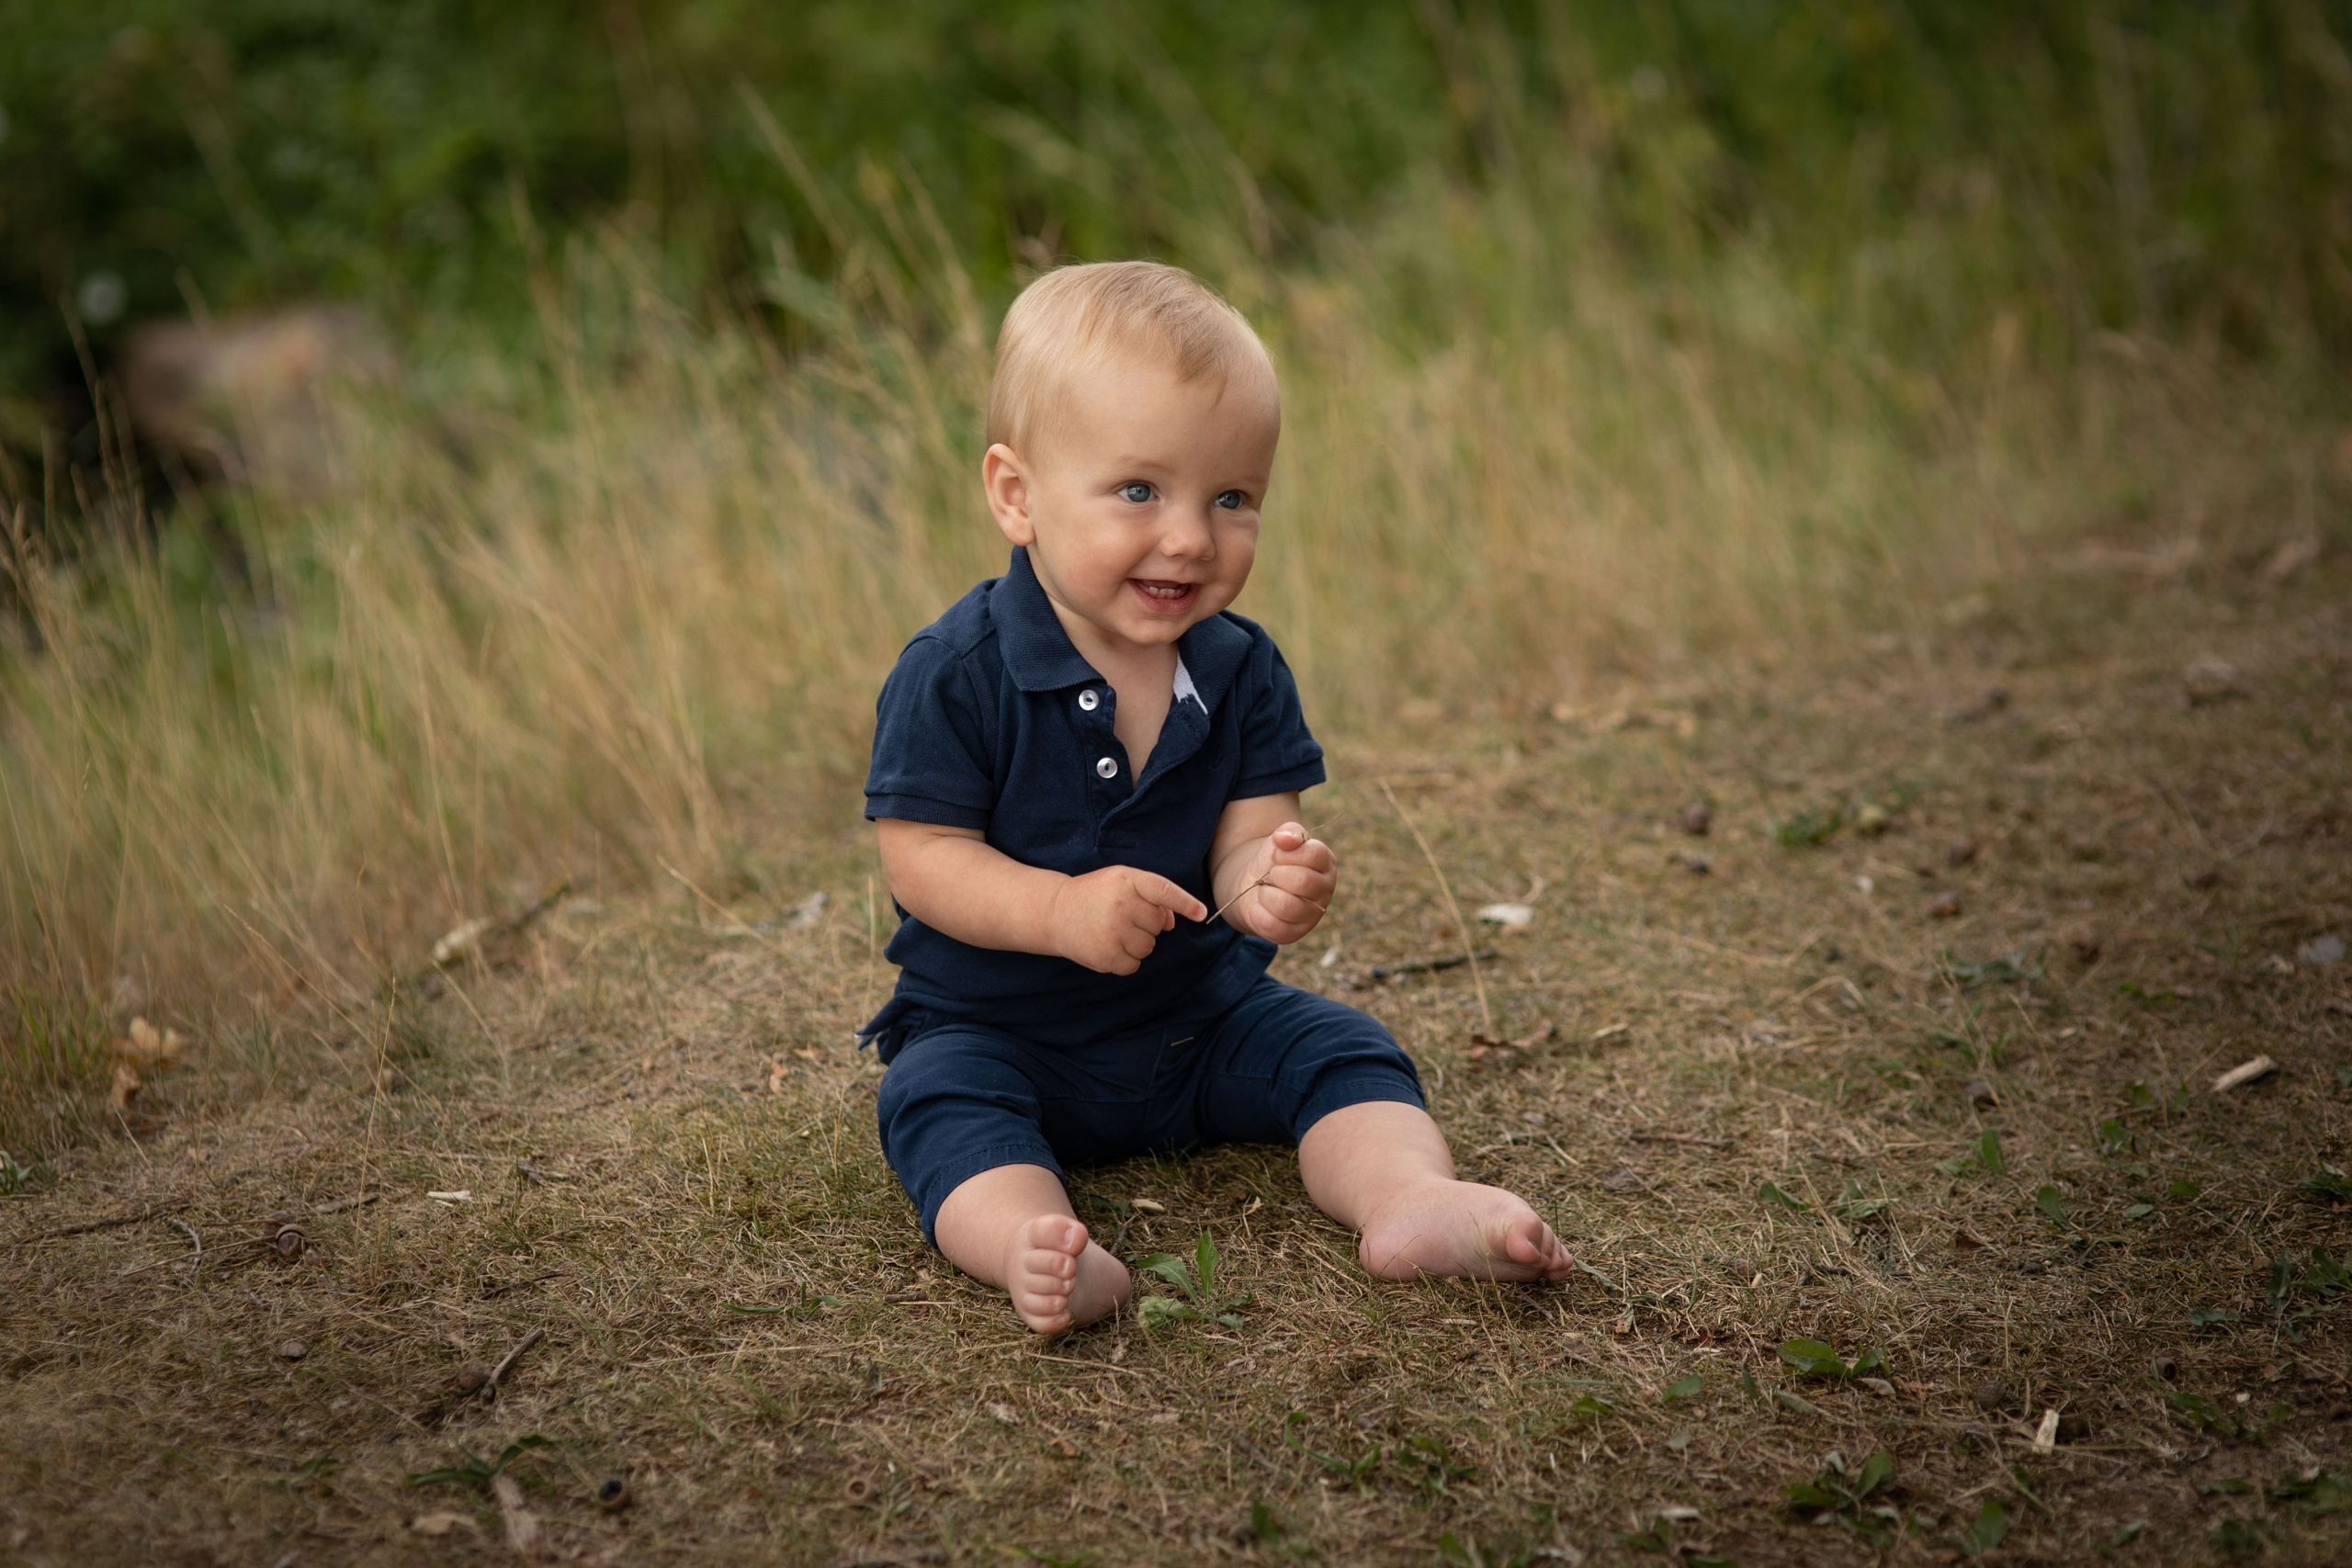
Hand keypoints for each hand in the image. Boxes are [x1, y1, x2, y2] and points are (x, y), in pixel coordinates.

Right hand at [1049, 866, 1208, 974]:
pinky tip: (1109, 946)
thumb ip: (1151, 895)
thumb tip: (1172, 924)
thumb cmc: (1097, 894)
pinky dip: (1126, 960)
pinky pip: (1134, 965)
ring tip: (1114, 931)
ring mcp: (1112, 931)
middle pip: (1158, 924)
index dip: (1185, 903)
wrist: (1056, 912)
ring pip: (1148, 947)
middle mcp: (1120, 904)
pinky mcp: (1104, 956)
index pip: (1163, 891)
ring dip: (1137, 944)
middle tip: (1122, 917)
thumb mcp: (1122, 883)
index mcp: (1126, 880)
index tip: (1201, 913)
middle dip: (1146, 924)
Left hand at [1226, 822, 1335, 944]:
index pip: (1314, 854)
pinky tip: (1261, 906)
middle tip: (1271, 874)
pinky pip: (1273, 925)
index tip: (1276, 855)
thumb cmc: (1274, 860)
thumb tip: (1284, 838)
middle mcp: (1325, 890)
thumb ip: (1288, 832)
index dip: (1287, 853)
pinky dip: (1259, 913)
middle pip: (1302, 881)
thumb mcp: (1281, 839)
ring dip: (1266, 894)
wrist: (1257, 884)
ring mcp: (1312, 915)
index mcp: (1326, 864)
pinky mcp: (1293, 933)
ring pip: (1287, 906)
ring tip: (1265, 890)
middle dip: (1276, 874)